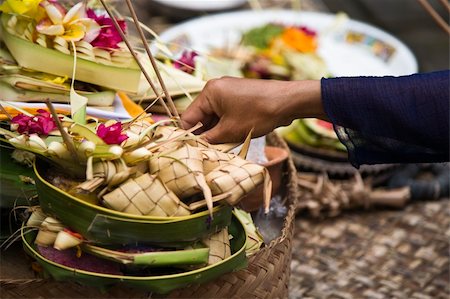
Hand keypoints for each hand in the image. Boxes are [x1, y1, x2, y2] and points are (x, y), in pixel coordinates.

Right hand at [181, 76, 323, 143]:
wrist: (288, 101)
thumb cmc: (258, 114)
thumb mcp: (230, 131)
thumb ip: (209, 140)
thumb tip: (195, 148)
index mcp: (209, 92)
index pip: (188, 117)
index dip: (188, 136)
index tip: (191, 152)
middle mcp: (216, 89)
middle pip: (201, 117)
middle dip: (204, 135)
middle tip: (207, 154)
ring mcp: (229, 92)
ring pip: (214, 118)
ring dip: (216, 133)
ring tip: (221, 148)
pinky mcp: (239, 98)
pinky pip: (225, 115)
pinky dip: (226, 127)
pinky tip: (231, 140)